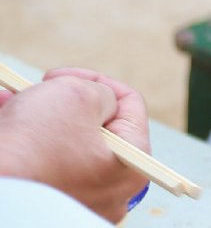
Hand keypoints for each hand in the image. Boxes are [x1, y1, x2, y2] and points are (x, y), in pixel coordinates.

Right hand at [0, 69, 149, 223]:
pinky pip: (42, 161)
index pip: (129, 107)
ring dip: (41, 113)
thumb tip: (98, 99)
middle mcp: (108, 191)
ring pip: (63, 141)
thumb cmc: (38, 142)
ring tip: (20, 98)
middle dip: (68, 99)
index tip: (72, 77)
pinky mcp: (47, 201)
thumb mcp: (82, 94)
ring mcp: (77, 199)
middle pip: (96, 126)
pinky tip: (7, 112)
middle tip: (49, 87)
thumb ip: (101, 91)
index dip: (100, 82)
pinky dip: (26, 135)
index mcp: (129, 167)